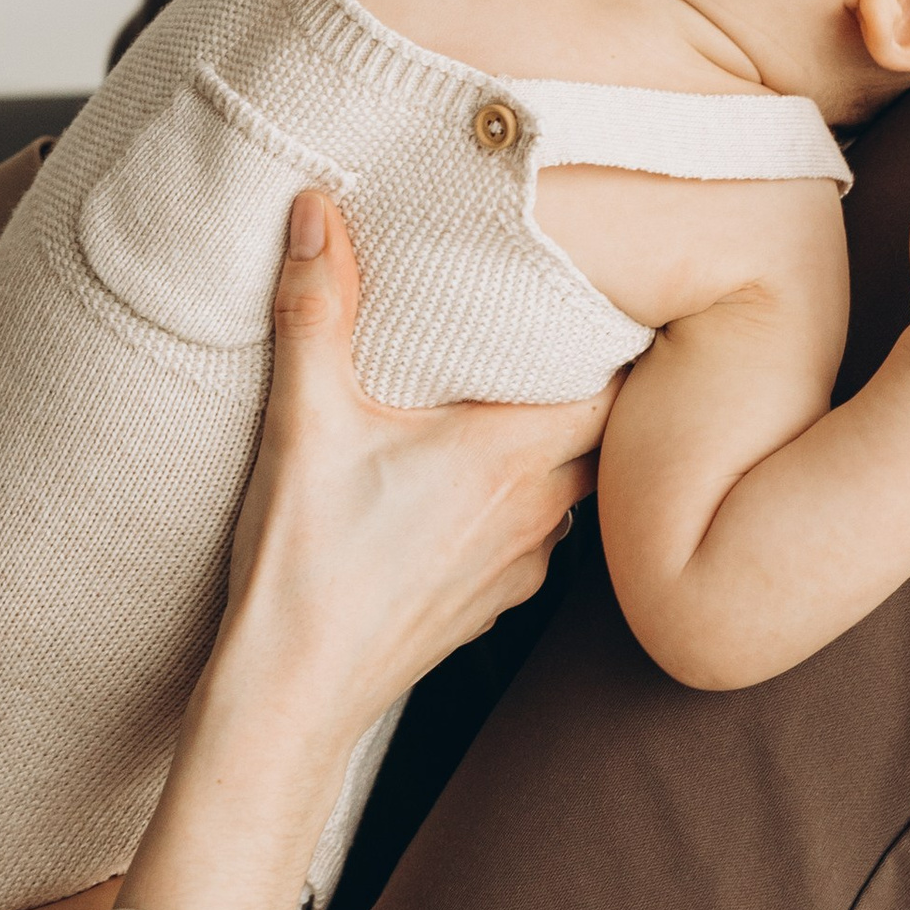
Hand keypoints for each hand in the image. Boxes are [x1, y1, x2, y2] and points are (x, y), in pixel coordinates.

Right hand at [122, 188, 606, 909]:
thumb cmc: (305, 566)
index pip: (612, 387)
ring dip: (556, 448)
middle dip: (585, 384)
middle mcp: (535, 513)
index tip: (606, 297)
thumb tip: (315, 212)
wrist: (292, 697)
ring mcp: (520, 567)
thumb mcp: (304, 422)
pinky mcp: (493, 604)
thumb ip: (314, 308)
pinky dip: (522, 502)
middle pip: (599, 434)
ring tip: (520, 398)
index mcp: (508, 458)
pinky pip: (537, 536)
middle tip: (562, 333)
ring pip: (573, 488)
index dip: (618, 340)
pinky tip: (473, 485)